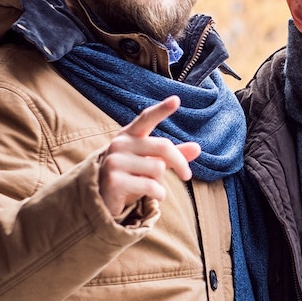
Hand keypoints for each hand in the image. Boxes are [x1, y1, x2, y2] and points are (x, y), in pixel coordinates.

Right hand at [98, 96, 201, 219]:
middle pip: (163, 146)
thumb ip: (173, 155)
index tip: (176, 100)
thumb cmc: (131, 177)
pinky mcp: (114, 181)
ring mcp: (114, 161)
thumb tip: (197, 148)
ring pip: (158, 168)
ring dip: (162, 182)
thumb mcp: (151, 162)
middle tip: (187, 175)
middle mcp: (119, 144)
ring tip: (150, 185)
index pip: (146, 118)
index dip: (161, 109)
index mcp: (129, 135)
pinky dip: (159, 194)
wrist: (103, 200)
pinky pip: (151, 186)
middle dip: (180, 163)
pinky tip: (153, 196)